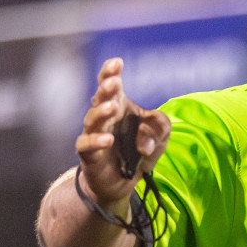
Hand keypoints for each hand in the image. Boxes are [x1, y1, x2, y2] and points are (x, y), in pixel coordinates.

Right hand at [76, 58, 171, 205]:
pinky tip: (107, 139)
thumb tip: (145, 139)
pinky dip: (96, 141)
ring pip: (92, 119)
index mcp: (119, 105)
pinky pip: (86, 145)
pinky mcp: (89, 155)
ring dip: (101, 112)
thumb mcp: (160, 135)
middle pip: (100, 98)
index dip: (110, 73)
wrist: (123, 183)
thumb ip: (160, 126)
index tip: (117, 63)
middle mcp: (103, 117)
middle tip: (113, 82)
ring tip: (111, 106)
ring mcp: (94, 134)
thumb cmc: (139, 151)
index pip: (111, 85)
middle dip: (105, 88)